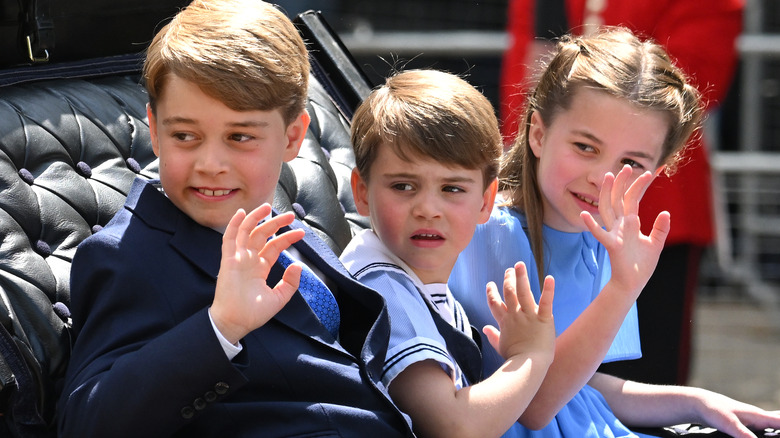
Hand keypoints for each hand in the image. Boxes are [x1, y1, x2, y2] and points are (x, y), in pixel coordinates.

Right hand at [211, 205, 304, 343]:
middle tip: (290, 215)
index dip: (287, 238)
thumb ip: (290, 283)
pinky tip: (241, 213)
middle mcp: (249, 260)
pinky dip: (234, 225)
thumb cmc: (253, 313)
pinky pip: (229, 239)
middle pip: (262, 235)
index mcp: (260, 268)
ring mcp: (238, 259)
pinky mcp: (228, 261)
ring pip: (246, 232)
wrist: (235, 323)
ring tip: (268, 207)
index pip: (274, 247)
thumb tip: (298, 266)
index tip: (301, 233)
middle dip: (276, 224)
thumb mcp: (278, 298)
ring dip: (256, 218)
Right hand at [483, 261, 554, 361]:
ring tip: (520, 265)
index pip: (495, 303)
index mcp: (505, 322)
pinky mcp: (543, 318)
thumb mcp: (500, 346)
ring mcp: (529, 315)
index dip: (491, 293)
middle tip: (509, 269)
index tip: (490, 284)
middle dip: (508, 279)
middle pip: (509, 293)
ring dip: (521, 277)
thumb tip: (485, 328)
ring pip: (523, 292)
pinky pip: (546, 302)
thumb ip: (492, 335)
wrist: (528, 365)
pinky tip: (550, 278)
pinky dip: (548, 289)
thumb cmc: (514, 358)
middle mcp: (515, 315)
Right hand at [580, 165, 669, 296]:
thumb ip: (660, 228)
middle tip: (626, 166)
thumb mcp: (656, 244)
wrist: (633, 284)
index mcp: (630, 223)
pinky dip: (591, 225)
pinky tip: (584, 215)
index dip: (640, 186)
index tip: (650, 171)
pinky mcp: (612, 245)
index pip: (633, 199)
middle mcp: (620, 225)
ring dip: (607, 193)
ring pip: (608, 209)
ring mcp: (614, 234)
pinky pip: (600, 234)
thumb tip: (666, 212)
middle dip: (622, 182)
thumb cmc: (641, 266)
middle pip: (618, 199)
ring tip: (608, 177)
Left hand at [694, 389, 779, 437]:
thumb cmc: (713, 410)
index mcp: (759, 416)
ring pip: (776, 426)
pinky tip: (774, 436)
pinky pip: (769, 429)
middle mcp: (760, 417)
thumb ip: (742, 434)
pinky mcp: (750, 425)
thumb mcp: (727, 423)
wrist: (700, 403)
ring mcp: (756, 421)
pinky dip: (776, 432)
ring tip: (779, 436)